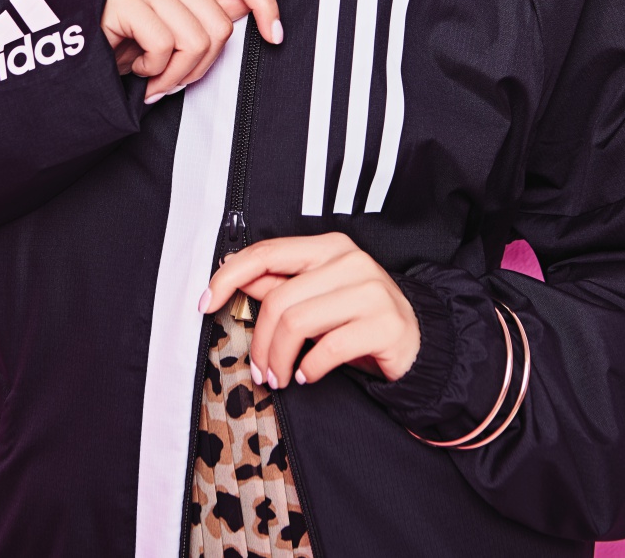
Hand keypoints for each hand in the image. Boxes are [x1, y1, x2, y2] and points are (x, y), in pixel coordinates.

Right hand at [101, 0, 281, 101]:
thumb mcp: (174, 25)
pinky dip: (154, 71)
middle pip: (220, 24)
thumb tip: (251, 4)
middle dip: (202, 65)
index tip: (275, 34)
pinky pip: (165, 47)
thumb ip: (211, 10)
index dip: (265, 3)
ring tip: (155, 73)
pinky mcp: (124, 0)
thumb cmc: (122, 40)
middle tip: (177, 74)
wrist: (72, 53)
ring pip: (196, 40)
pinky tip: (137, 67)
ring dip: (176, 73)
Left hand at [201, 233, 419, 388]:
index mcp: (328, 247)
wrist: (419, 341)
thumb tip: (233, 274)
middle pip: (278, 299)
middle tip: (260, 370)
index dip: (229, 277)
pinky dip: (310, 368)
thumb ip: (281, 285)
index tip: (206, 303)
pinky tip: (308, 375)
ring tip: (280, 378)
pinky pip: (328, 348)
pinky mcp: (383, 323)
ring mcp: (369, 289)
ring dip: (279, 360)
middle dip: (259, 343)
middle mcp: (349, 261)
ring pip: (297, 323)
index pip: (266, 253)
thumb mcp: (319, 297)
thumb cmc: (360, 319)